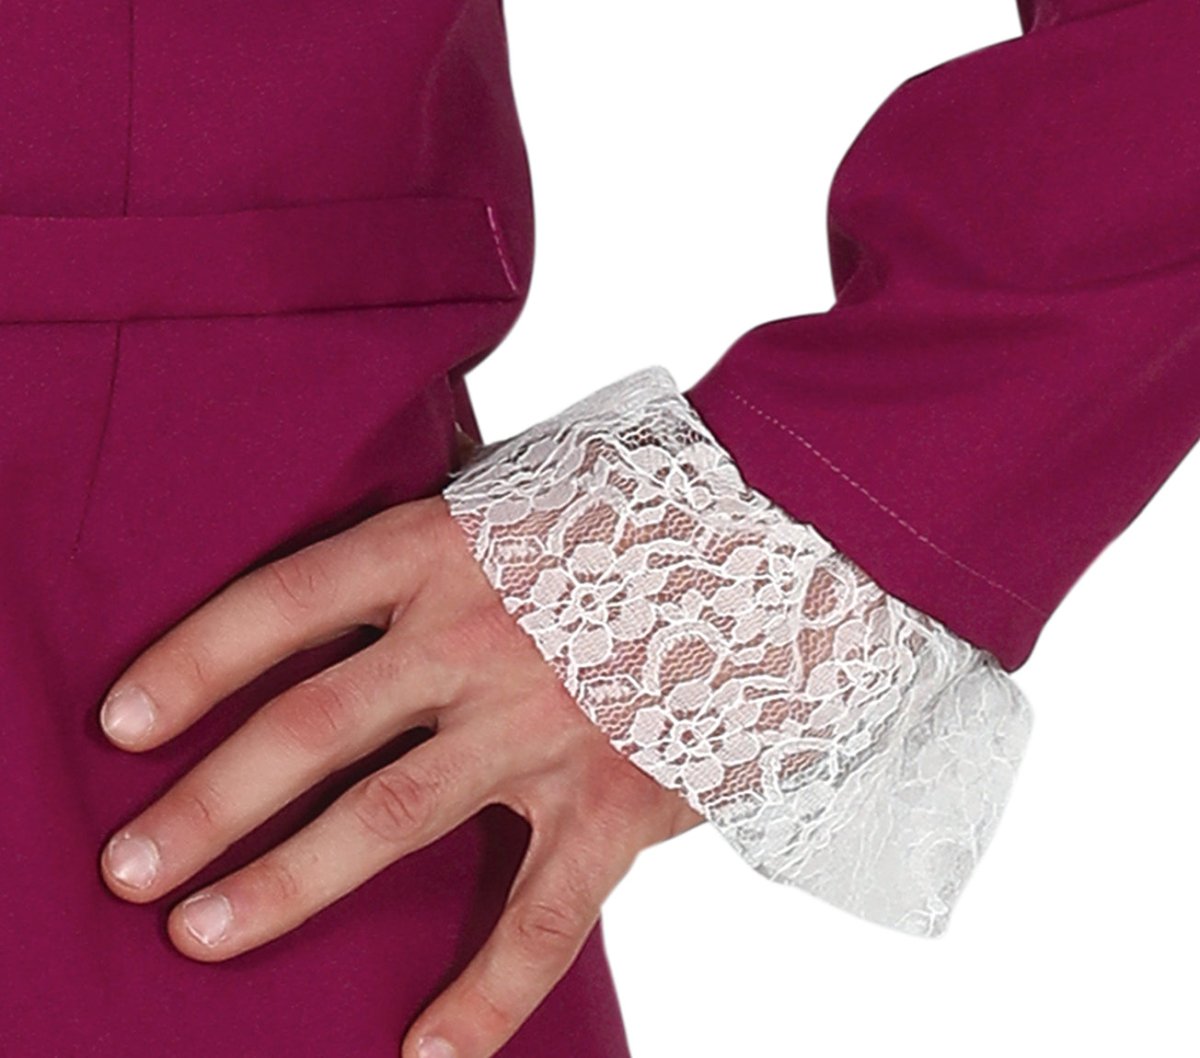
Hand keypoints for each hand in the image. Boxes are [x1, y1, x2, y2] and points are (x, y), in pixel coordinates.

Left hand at [97, 494, 704, 1057]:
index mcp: (446, 552)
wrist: (779, 541)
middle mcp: (480, 638)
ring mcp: (544, 723)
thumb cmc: (635, 518)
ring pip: (391, 818)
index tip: (123, 722)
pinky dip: (483, 994)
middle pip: (312, 726)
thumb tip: (350, 562)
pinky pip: (541, 917)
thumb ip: (437, 537)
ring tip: (202, 933)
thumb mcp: (522, 499)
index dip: (194, 660)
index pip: (286, 601)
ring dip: (287, 883)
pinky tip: (426, 1054)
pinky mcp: (614, 799)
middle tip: (130, 867)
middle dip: (209, 801)